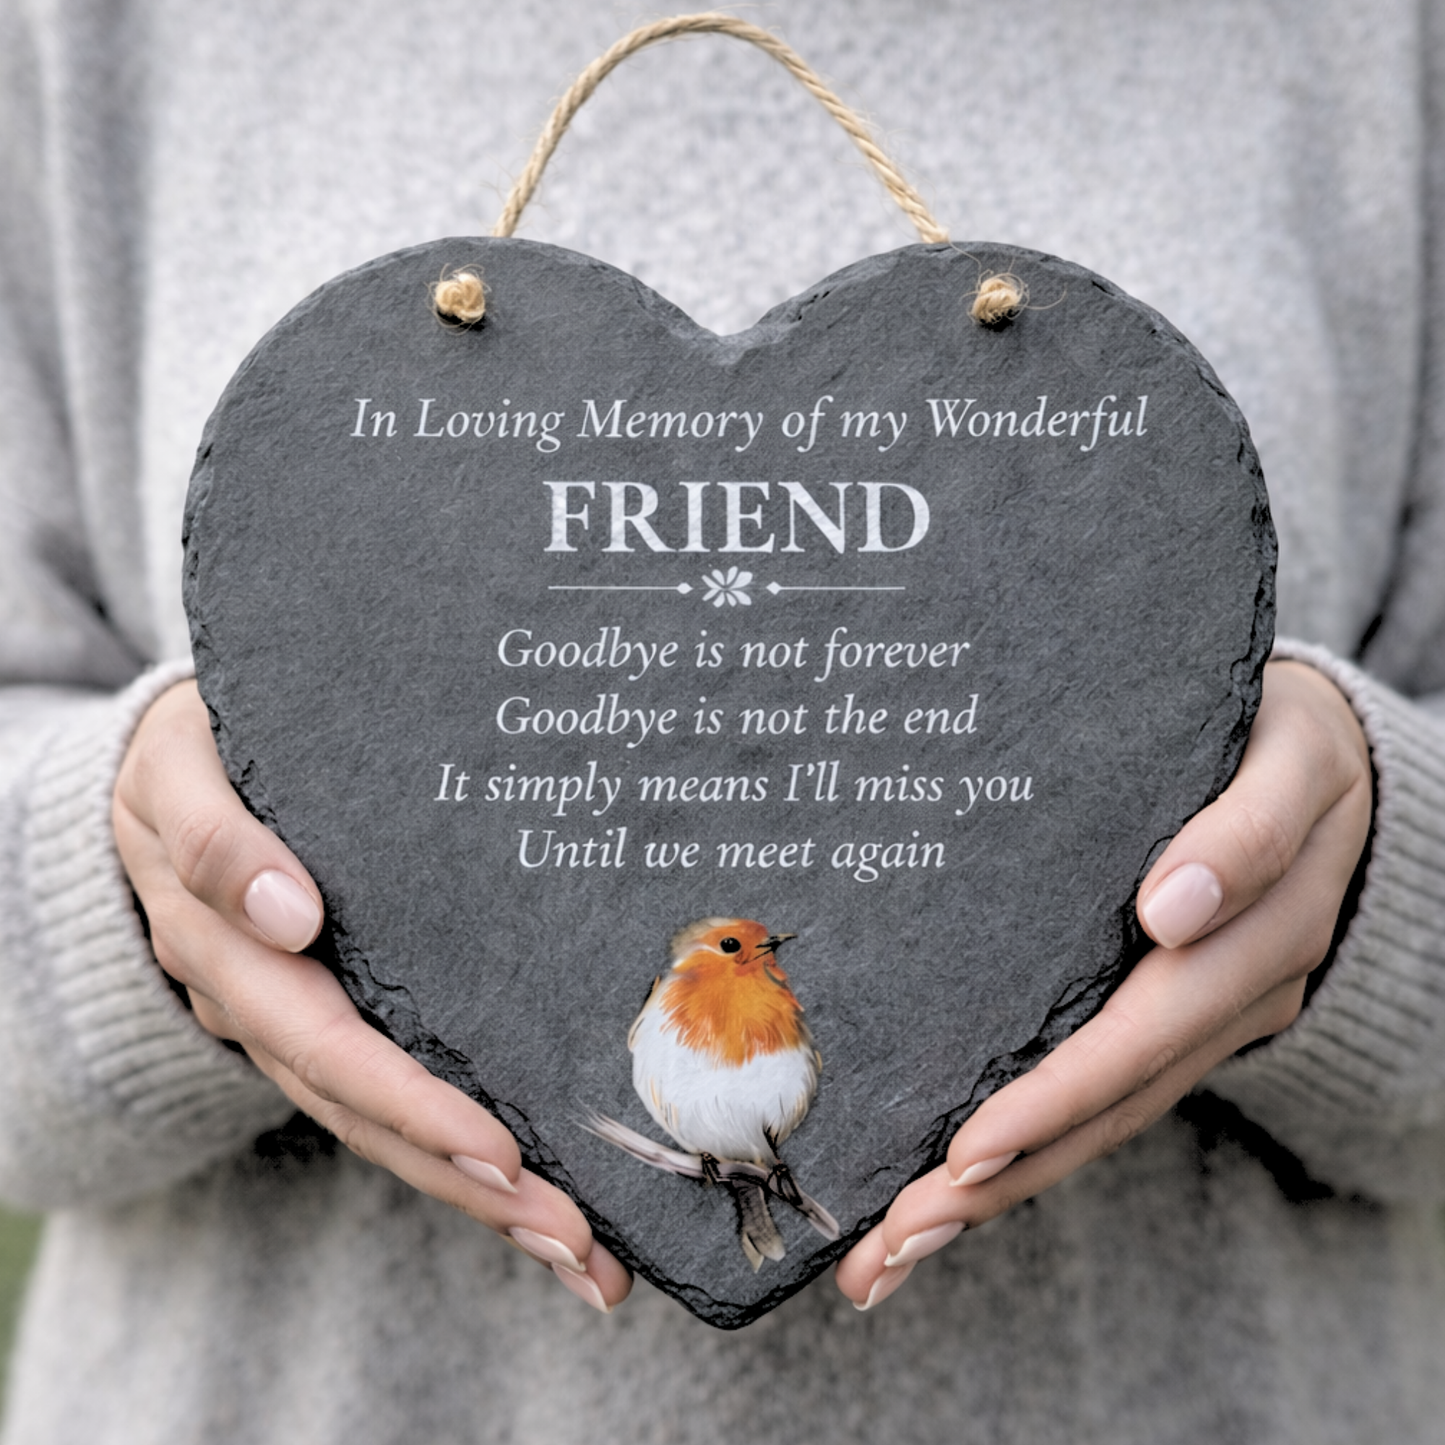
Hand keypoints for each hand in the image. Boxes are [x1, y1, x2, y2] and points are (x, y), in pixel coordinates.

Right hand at [113, 680, 628, 1313]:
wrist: (179, 770)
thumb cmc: (199, 756)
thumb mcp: (183, 773)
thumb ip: (218, 842)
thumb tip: (286, 914)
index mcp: (226, 951)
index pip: (325, 1044)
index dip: (407, 1100)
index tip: (494, 1147)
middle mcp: (262, 1010)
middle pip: (371, 1117)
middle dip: (471, 1183)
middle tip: (573, 1236)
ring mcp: (298, 1027)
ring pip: (389, 1132)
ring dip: (484, 1200)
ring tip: (581, 1253)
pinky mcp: (341, 1024)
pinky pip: (398, 1104)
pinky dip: (465, 1161)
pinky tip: (542, 1205)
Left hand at [836, 659, 1371, 1309]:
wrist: (1316, 764)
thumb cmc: (1277, 739)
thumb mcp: (1288, 758)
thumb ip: (1245, 830)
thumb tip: (1171, 909)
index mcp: (1266, 925)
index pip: (1153, 1023)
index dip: (1064, 1088)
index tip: (972, 1143)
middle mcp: (1239, 991)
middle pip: (1113, 1099)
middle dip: (1004, 1170)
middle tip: (900, 1230)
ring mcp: (1207, 1019)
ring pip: (1103, 1122)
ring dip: (1002, 1190)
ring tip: (899, 1245)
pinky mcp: (1173, 1026)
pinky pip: (1103, 1101)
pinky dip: (1029, 1152)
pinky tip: (949, 1195)